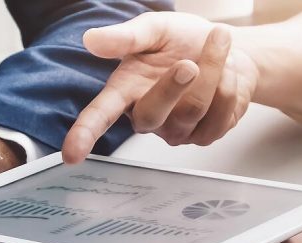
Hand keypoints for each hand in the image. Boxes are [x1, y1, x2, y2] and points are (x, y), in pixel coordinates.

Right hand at [62, 12, 257, 162]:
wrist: (227, 49)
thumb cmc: (182, 40)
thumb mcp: (154, 29)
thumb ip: (126, 37)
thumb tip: (91, 39)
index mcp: (125, 90)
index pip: (100, 115)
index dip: (85, 134)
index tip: (71, 154)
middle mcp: (147, 116)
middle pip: (154, 114)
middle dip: (175, 84)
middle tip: (189, 61)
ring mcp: (176, 130)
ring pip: (195, 109)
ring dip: (214, 70)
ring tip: (217, 45)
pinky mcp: (205, 135)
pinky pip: (221, 115)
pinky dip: (230, 85)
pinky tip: (226, 72)